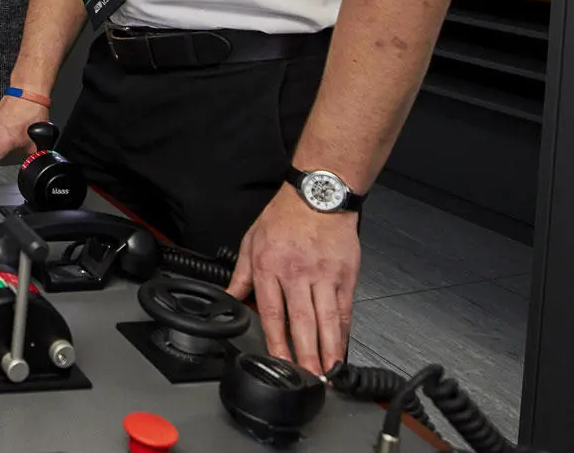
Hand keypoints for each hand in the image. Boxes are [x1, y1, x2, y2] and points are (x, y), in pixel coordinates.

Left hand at [226, 186, 361, 374]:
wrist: (319, 195)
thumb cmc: (284, 216)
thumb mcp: (251, 241)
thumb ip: (241, 274)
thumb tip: (228, 298)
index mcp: (270, 267)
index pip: (273, 312)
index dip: (277, 341)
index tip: (281, 362)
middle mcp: (297, 273)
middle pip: (302, 321)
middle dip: (306, 353)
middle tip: (309, 377)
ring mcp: (324, 275)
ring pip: (326, 319)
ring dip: (328, 348)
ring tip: (328, 371)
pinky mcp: (345, 274)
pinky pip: (344, 308)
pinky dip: (343, 330)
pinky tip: (341, 347)